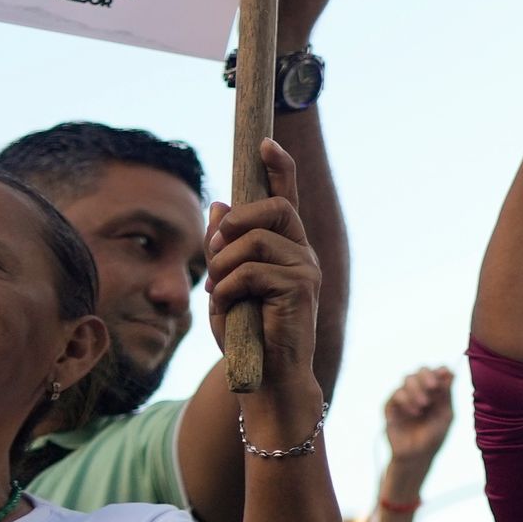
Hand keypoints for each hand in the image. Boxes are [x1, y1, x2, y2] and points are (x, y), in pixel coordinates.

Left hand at [207, 140, 326, 428]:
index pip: (285, 197)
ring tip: (219, 293)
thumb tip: (219, 202)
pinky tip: (226, 308)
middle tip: (217, 248)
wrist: (264, 378)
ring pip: (253, 239)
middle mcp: (302, 253)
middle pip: (272, 207)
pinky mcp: (300, 288)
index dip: (278, 167)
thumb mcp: (226, 284)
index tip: (264, 143)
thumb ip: (225, 246)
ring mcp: (305, 269)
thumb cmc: (246, 335)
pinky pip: (249, 270)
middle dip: (236, 223)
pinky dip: (226, 289)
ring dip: (223, 265)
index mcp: (286, 248)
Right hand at [381, 366, 455, 478]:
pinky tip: (415, 413)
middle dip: (427, 375)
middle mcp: (420, 391)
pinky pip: (396, 393)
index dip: (440, 370)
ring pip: (408, 378)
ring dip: (417, 389)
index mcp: (437, 392)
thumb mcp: (445, 415)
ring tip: (424, 406)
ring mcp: (405, 398)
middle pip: (421, 370)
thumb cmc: (433, 437)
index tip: (444, 374)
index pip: (438, 372)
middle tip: (433, 386)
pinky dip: (407, 400)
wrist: (416, 456)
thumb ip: (446, 395)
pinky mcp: (391, 406)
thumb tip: (450, 372)